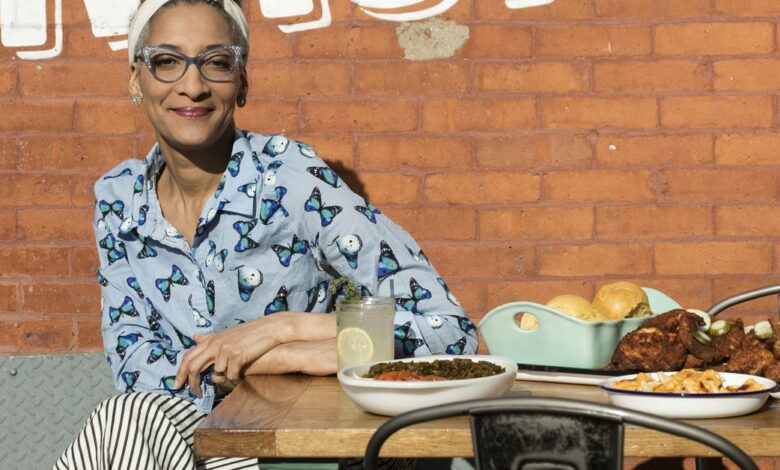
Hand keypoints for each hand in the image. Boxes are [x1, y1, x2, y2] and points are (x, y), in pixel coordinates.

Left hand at [173, 312, 335, 396]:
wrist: (271, 328)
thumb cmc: (250, 332)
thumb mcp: (227, 334)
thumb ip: (211, 338)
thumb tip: (195, 337)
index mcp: (212, 339)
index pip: (188, 356)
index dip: (180, 372)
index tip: (176, 385)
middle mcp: (216, 344)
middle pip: (193, 366)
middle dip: (191, 383)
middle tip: (194, 394)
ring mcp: (226, 350)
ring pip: (216, 375)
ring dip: (222, 382)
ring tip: (231, 382)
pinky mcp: (238, 356)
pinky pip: (231, 376)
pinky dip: (235, 381)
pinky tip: (240, 378)